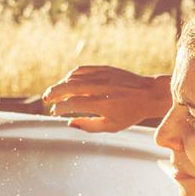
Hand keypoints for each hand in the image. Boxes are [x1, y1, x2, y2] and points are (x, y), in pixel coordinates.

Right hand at [39, 66, 169, 132]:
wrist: (149, 94)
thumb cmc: (130, 114)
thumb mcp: (111, 126)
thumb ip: (88, 126)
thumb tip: (69, 123)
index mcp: (102, 105)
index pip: (72, 104)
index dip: (59, 108)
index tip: (55, 113)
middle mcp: (100, 88)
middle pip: (68, 87)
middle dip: (53, 93)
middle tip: (46, 100)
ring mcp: (102, 76)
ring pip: (73, 77)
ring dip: (60, 85)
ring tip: (55, 93)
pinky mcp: (104, 68)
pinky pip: (82, 70)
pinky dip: (71, 76)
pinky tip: (67, 82)